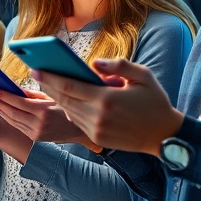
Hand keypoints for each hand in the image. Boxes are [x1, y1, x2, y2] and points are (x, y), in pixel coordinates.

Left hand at [0, 89, 100, 150]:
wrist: (80, 131)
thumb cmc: (68, 108)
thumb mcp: (53, 97)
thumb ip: (33, 94)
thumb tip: (15, 87)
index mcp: (44, 112)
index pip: (19, 103)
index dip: (4, 96)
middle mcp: (39, 124)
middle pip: (12, 113)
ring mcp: (36, 133)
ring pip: (12, 121)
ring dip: (0, 110)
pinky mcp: (35, 138)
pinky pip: (17, 126)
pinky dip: (7, 117)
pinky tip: (1, 110)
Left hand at [34, 59, 183, 155]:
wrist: (165, 136)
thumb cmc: (155, 102)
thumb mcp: (143, 76)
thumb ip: (119, 65)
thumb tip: (95, 63)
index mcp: (107, 99)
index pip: (69, 86)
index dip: (50, 77)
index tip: (36, 68)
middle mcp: (98, 116)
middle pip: (63, 99)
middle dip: (47, 85)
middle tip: (35, 72)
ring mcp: (96, 129)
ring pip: (68, 110)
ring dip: (55, 98)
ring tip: (46, 83)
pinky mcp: (97, 137)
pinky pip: (76, 121)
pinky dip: (68, 109)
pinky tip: (64, 99)